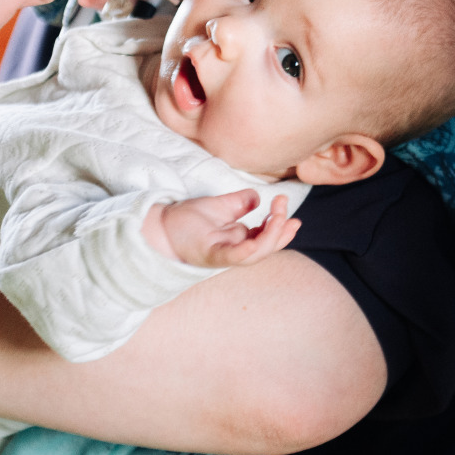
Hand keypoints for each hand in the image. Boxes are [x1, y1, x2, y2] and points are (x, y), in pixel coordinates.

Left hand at [143, 191, 299, 267]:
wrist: (159, 224)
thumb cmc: (186, 220)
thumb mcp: (219, 206)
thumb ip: (239, 203)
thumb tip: (257, 197)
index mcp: (238, 240)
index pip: (267, 239)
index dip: (282, 230)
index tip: (295, 218)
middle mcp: (234, 250)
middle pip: (266, 247)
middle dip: (280, 229)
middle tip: (283, 205)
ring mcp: (223, 254)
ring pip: (255, 254)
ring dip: (271, 237)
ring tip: (277, 216)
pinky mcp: (210, 255)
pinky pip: (232, 257)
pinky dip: (246, 251)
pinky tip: (254, 241)